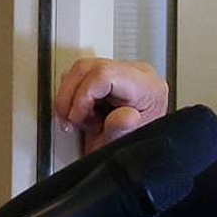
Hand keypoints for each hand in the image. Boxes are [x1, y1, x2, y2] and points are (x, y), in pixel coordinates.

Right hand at [54, 57, 169, 153]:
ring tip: (78, 119)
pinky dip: (72, 95)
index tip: (76, 117)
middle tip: (71, 120)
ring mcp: (123, 71)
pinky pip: (81, 76)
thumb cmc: (134, 145)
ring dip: (69, 97)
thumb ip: (121, 129)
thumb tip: (125, 116)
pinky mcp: (110, 75)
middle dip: (70, 96)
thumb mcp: (125, 143)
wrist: (135, 148)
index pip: (104, 75)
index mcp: (147, 88)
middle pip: (88, 68)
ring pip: (80, 70)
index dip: (82, 96)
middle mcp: (137, 74)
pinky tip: (81, 113)